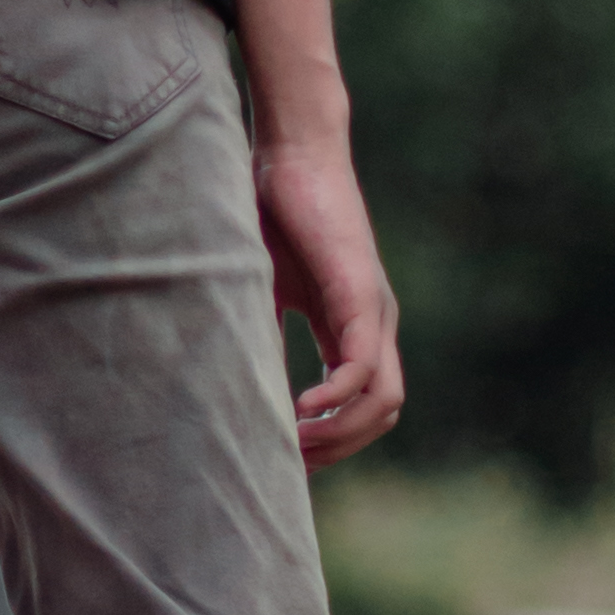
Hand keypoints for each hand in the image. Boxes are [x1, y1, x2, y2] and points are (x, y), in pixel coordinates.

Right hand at [252, 130, 404, 465]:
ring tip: (293, 442)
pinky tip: (300, 406)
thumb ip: (259, 330)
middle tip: (289, 462)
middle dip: (338, 447)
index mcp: (352, 326)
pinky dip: (336, 397)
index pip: (362, 404)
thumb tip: (231, 382)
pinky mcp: (361, 293)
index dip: (333, 440)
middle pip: (381, 414)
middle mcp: (374, 324)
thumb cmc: (271, 209)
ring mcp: (374, 310)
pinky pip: (364, 366)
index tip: (289, 461)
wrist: (291, 151)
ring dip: (341, 433)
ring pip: (383, 400)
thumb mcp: (259, 286)